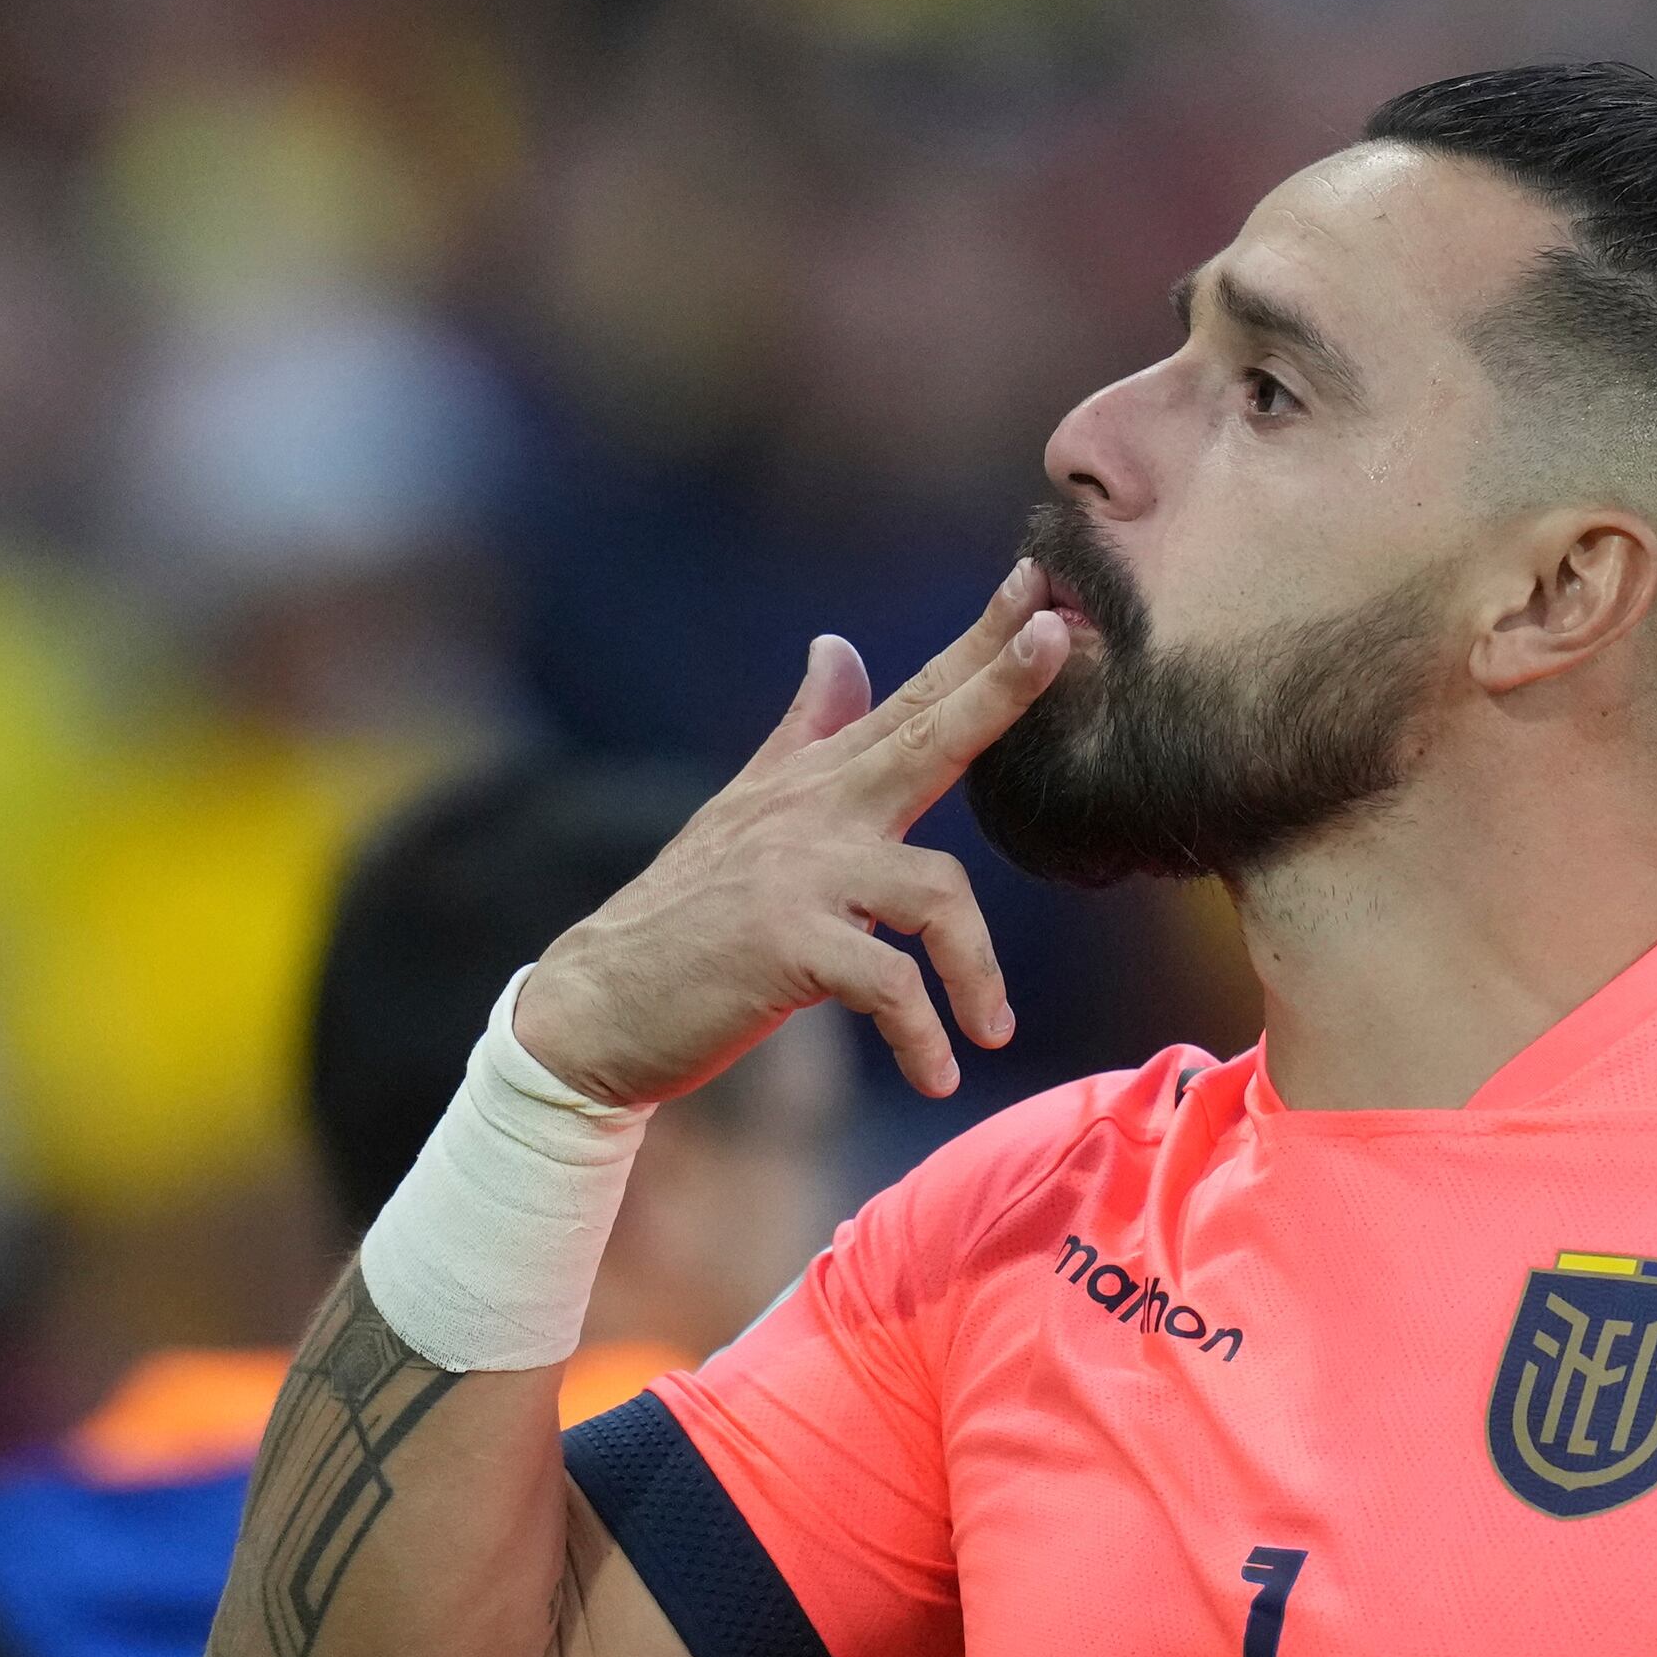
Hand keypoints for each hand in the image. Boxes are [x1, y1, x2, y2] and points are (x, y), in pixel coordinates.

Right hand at [509, 561, 1069, 1103]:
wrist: (596, 1008)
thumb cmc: (687, 920)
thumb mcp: (748, 813)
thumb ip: (804, 733)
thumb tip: (838, 646)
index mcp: (815, 783)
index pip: (912, 699)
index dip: (978, 643)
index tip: (1038, 580)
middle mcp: (811, 811)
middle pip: (926, 735)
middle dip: (997, 685)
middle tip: (1060, 636)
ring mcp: (797, 874)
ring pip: (938, 892)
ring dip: (977, 974)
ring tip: (993, 1031)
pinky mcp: (785, 946)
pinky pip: (891, 985)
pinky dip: (922, 1036)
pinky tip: (937, 1075)